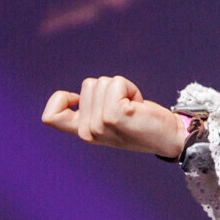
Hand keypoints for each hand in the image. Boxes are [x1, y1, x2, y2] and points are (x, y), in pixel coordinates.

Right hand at [42, 75, 186, 158]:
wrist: (169, 137)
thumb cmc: (140, 123)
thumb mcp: (107, 120)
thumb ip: (89, 111)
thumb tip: (74, 97)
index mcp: (83, 133)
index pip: (50, 117)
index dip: (60, 99)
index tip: (80, 100)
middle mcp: (88, 132)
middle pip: (87, 85)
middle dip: (109, 89)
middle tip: (125, 108)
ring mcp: (100, 124)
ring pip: (101, 82)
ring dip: (121, 88)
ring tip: (132, 107)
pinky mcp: (115, 114)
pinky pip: (116, 82)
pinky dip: (129, 87)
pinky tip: (137, 104)